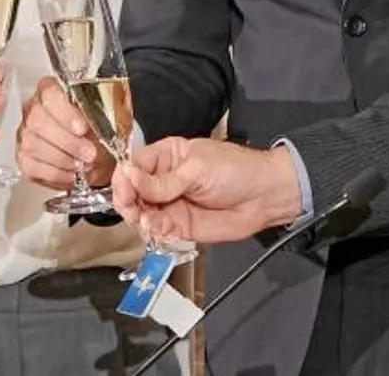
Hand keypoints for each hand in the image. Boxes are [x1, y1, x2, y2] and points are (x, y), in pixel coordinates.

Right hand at [16, 77, 111, 188]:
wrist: (95, 158)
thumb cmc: (96, 133)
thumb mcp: (103, 119)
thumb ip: (99, 115)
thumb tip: (102, 120)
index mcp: (51, 91)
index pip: (49, 93)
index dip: (65, 112)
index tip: (82, 129)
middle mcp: (33, 109)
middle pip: (38, 120)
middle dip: (67, 141)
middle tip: (89, 153)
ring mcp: (25, 134)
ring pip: (33, 144)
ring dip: (63, 158)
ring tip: (83, 165)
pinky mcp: (24, 158)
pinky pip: (32, 166)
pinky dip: (55, 173)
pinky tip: (71, 174)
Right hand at [111, 137, 302, 243]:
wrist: (264, 196)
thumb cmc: (237, 170)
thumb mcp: (197, 169)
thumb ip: (163, 180)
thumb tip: (129, 177)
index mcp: (166, 156)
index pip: (133, 165)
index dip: (124, 178)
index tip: (124, 189)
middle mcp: (163, 180)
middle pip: (130, 192)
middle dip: (128, 202)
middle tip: (134, 210)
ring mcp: (169, 203)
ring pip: (140, 213)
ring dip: (140, 219)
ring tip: (151, 221)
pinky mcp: (178, 225)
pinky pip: (157, 230)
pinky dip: (154, 232)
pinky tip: (162, 229)